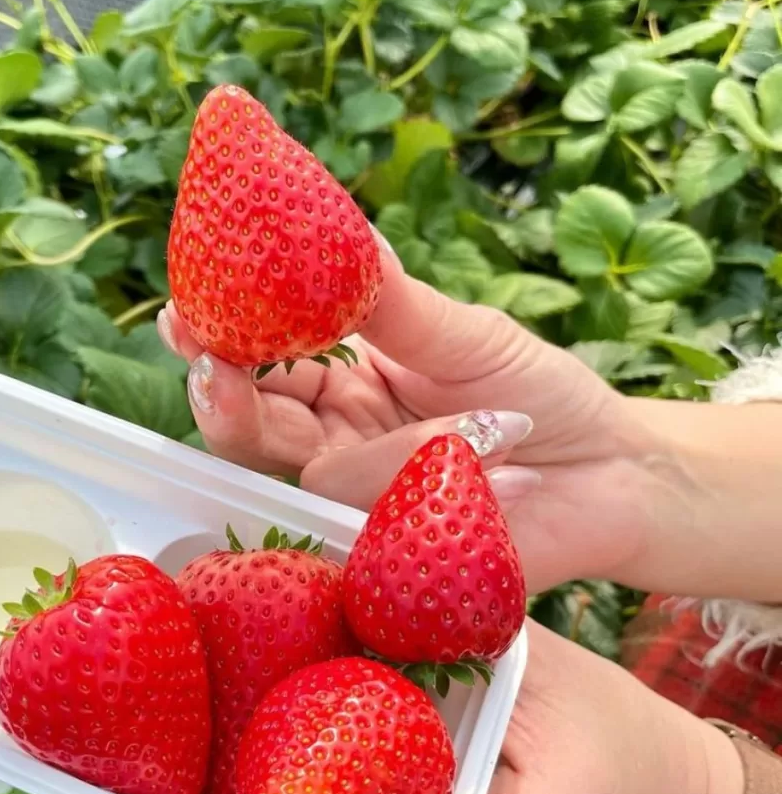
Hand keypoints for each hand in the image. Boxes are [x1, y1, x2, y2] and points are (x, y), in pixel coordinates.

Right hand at [160, 238, 658, 592]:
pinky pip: (375, 535)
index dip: (220, 343)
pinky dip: (422, 499)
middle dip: (227, 400)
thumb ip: (389, 299)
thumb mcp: (463, 333)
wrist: (613, 471)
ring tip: (484, 432)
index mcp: (345, 388)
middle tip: (210, 364)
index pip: (263, 368)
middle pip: (256, 433)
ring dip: (399, 449)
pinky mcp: (395, 563)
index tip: (181, 315)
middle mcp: (339, 449)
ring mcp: (362, 509)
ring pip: (322, 479)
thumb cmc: (538, 394)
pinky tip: (475, 478)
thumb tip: (332, 229)